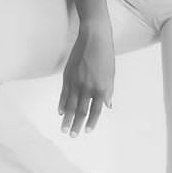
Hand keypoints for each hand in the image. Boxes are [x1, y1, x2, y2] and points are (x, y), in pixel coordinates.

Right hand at [58, 20, 114, 137]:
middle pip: (81, 109)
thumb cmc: (105, 55)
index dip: (92, 121)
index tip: (87, 131)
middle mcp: (88, 85)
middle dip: (77, 124)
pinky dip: (62, 103)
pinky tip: (60, 112)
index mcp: (101, 86)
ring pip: (70, 103)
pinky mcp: (68, 75)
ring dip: (67, 118)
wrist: (94, 37)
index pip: (96, 108)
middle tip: (72, 136)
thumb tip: (108, 105)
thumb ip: (108, 91)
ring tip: (64, 129)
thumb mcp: (111, 74)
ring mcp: (76, 80)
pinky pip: (64, 92)